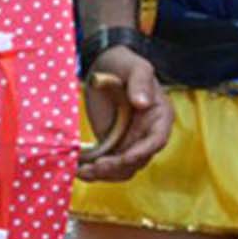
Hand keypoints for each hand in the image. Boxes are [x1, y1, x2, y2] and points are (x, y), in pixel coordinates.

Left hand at [75, 47, 170, 182]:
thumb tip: (142, 102)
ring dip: (104, 175)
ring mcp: (130, 142)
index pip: (157, 140)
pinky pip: (107, 166)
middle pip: (138, 160)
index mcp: (160, 116)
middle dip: (117, 167)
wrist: (104, 67)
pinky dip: (93, 171)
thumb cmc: (124, 64)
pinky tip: (77, 168)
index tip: (124, 157)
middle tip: (95, 166)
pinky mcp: (112, 146)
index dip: (143, 152)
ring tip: (82, 171)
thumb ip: (140, 81)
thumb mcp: (135, 67)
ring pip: (122, 169)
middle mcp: (147, 134)